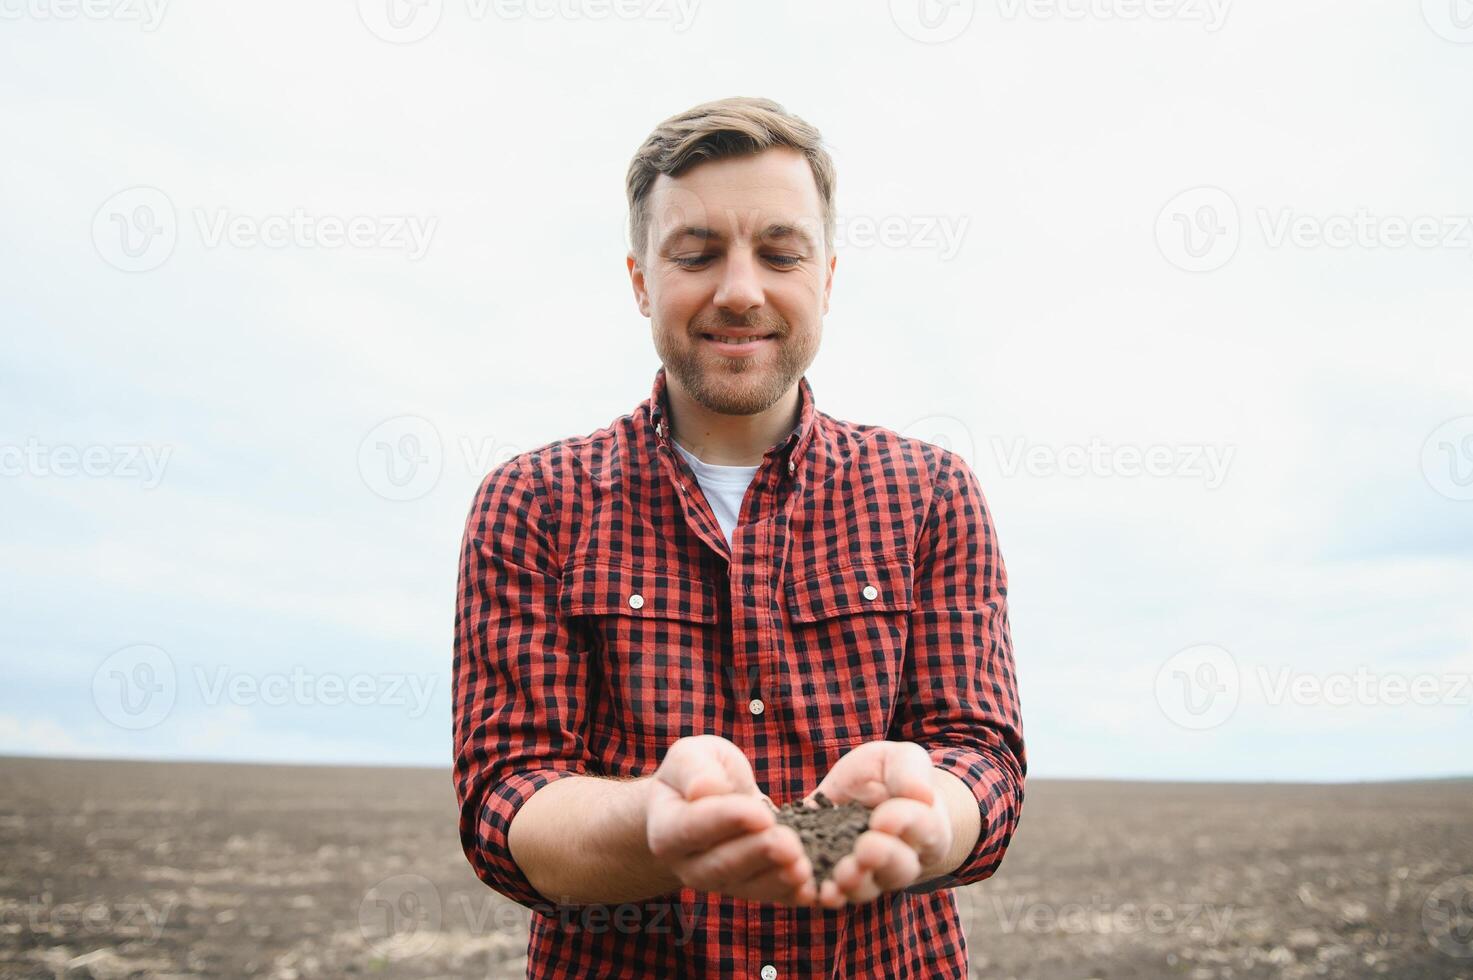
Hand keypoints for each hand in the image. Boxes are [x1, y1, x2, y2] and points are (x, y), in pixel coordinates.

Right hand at [647, 735, 817, 905]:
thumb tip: (703, 788)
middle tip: (789, 844)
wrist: (708, 802)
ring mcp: (720, 882)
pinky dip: (790, 894)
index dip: (726, 820)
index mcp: (667, 828)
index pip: (693, 827)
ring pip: (747, 886)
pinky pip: (769, 896)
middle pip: (722, 864)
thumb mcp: (692, 756)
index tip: (760, 813)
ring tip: (804, 867)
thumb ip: (694, 769)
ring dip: (777, 878)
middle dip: (759, 854)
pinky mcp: (750, 888)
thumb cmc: (698, 773)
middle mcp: (689, 864)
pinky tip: (811, 889)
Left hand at [804, 741, 952, 908]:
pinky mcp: (831, 872)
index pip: (922, 828)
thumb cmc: (892, 776)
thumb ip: (909, 773)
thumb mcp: (903, 761)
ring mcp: (867, 871)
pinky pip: (830, 890)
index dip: (905, 823)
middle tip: (865, 850)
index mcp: (925, 826)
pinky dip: (818, 892)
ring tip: (839, 878)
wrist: (867, 793)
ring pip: (866, 887)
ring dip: (853, 884)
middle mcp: (901, 858)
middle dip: (882, 860)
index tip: (884, 817)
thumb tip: (921, 794)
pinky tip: (807, 890)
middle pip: (899, 868)